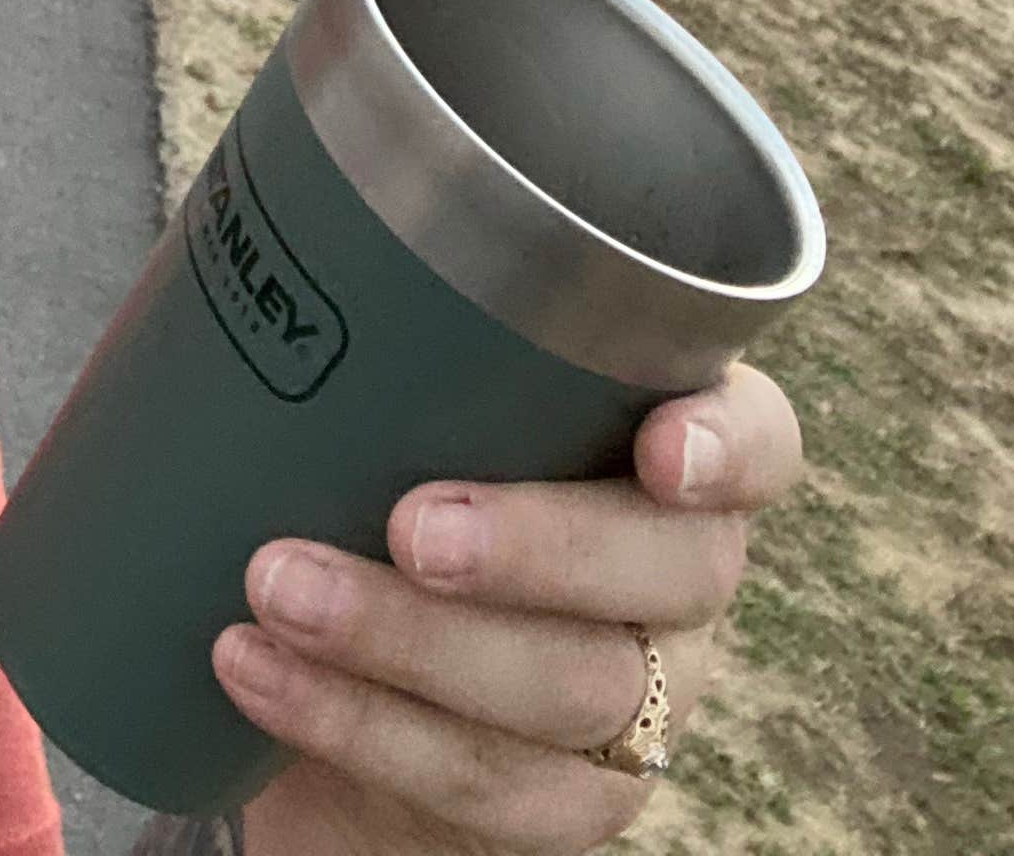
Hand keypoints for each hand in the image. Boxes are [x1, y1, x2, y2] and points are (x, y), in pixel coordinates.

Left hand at [217, 365, 800, 855]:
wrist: (333, 692)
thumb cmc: (366, 495)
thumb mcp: (392, 409)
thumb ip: (379, 338)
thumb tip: (262, 215)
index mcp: (664, 452)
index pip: (757, 440)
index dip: (730, 447)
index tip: (661, 447)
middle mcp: (678, 579)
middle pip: (674, 569)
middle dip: (538, 547)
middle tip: (406, 523)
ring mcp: (638, 703)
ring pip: (576, 687)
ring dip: (411, 641)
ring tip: (276, 589)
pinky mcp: (566, 806)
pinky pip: (489, 785)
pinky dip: (359, 725)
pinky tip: (255, 672)